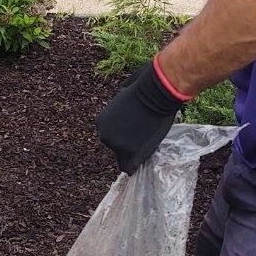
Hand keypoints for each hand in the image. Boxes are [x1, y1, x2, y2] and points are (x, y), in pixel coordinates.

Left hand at [96, 58, 188, 174]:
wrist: (155, 93)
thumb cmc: (142, 88)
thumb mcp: (122, 96)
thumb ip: (119, 111)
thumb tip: (124, 115)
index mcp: (101, 123)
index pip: (111, 137)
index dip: (124, 135)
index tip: (135, 131)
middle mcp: (105, 137)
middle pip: (116, 148)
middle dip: (128, 143)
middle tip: (143, 135)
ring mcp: (117, 147)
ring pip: (125, 157)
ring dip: (135, 151)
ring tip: (148, 138)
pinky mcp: (131, 154)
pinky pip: (130, 167)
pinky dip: (136, 164)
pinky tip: (144, 157)